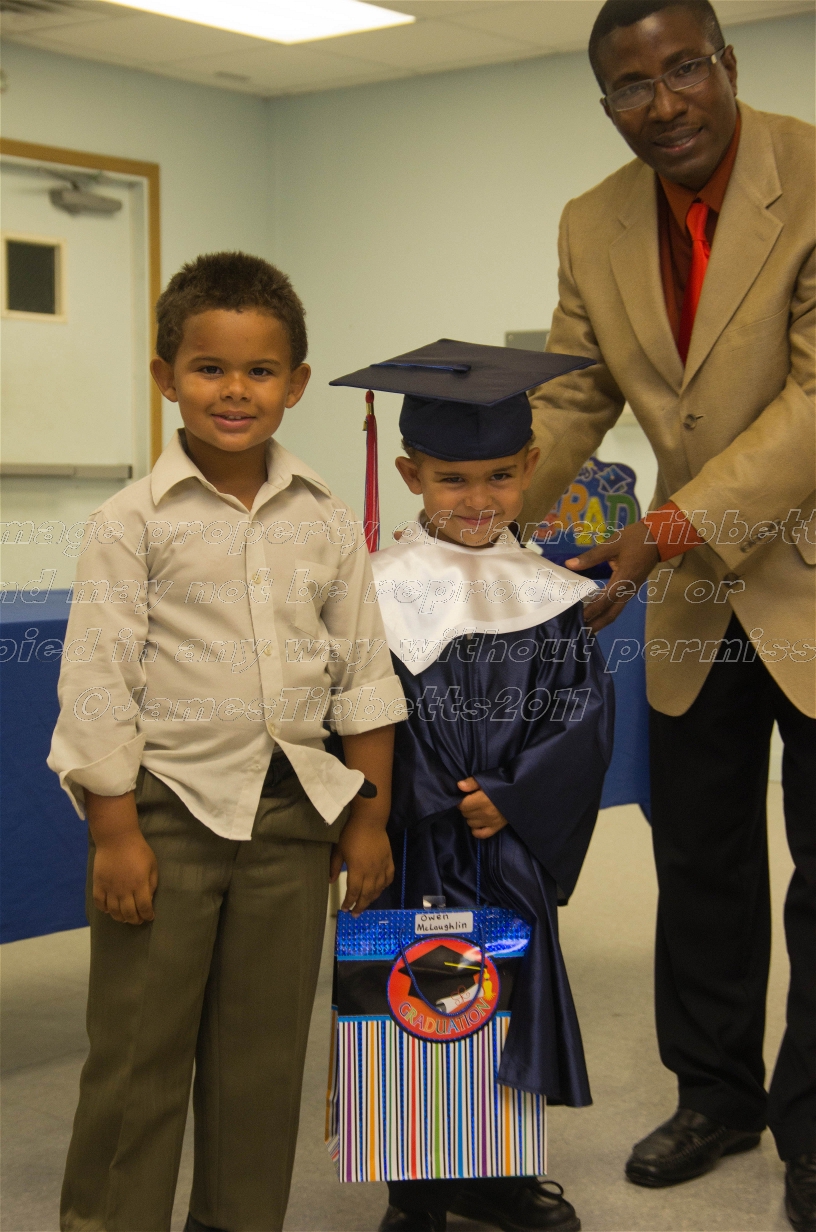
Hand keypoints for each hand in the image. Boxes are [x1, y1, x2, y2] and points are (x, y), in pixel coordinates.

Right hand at [86, 788, 157, 923]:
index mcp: (139, 885)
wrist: (116, 839)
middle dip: (135, 920)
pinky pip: (99, 903)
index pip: (144, 908)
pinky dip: (104, 910)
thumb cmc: (138, 850)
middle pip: (129, 914)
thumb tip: (149, 898)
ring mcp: (110, 889)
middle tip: (137, 920)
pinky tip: (109, 909)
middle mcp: (124, 890)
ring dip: (120, 917)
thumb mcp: (152, 864)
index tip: (149, 917)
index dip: (148, 915)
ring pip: (113, 912)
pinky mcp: (98, 885)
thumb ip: (152, 883)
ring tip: (125, 917)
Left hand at [330, 813, 393, 916]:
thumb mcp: (339, 850)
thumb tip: (330, 881)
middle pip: (367, 895)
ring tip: (365, 903)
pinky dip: (384, 886)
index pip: (353, 892)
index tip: (345, 909)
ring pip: (378, 889)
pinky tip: (380, 889)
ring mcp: (382, 867)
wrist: (369, 821)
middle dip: (360, 906)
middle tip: (355, 914)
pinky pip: (389, 878)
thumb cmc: (351, 834)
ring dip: (372, 899)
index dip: (349, 902)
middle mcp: (371, 872)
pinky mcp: (389, 861)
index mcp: (357, 870)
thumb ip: (334, 866)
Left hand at [457, 778, 508, 839]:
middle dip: (466, 808)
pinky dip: (476, 830)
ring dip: (471, 817)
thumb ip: (472, 783)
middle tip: (472, 802)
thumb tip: (459, 786)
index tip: (466, 797)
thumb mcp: (487, 779)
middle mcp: (485, 813)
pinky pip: (481, 834)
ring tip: (477, 810)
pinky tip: (478, 822)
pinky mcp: (496, 828)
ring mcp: (490, 822)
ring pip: (471, 823)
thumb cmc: (502, 784)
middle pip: (466, 814)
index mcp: (482, 800)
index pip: (462, 805)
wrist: (520, 793)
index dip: (461, 801)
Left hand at [566, 519, 659, 632]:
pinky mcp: (631, 588)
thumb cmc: (635, 539)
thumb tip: (570, 564)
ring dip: (602, 621)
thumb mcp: (612, 544)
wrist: (658, 537)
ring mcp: (632, 590)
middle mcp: (629, 589)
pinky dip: (607, 612)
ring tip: (587, 629)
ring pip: (616, 611)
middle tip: (581, 633)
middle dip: (597, 624)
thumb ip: (591, 556)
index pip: (606, 600)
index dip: (592, 610)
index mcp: (625, 579)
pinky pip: (618, 605)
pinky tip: (596, 614)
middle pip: (612, 613)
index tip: (579, 619)